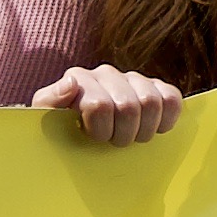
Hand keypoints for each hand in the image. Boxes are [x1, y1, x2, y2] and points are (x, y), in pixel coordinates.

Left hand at [32, 63, 186, 148]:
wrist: (78, 128)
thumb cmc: (59, 126)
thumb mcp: (45, 117)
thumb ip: (50, 100)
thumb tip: (71, 82)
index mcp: (78, 78)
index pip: (99, 106)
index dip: (101, 130)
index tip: (94, 138)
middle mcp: (106, 73)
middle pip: (128, 107)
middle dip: (123, 134)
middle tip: (114, 142)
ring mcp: (132, 78)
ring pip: (152, 102)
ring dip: (143, 129)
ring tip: (131, 137)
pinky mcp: (155, 86)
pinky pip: (172, 97)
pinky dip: (167, 117)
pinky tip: (154, 128)